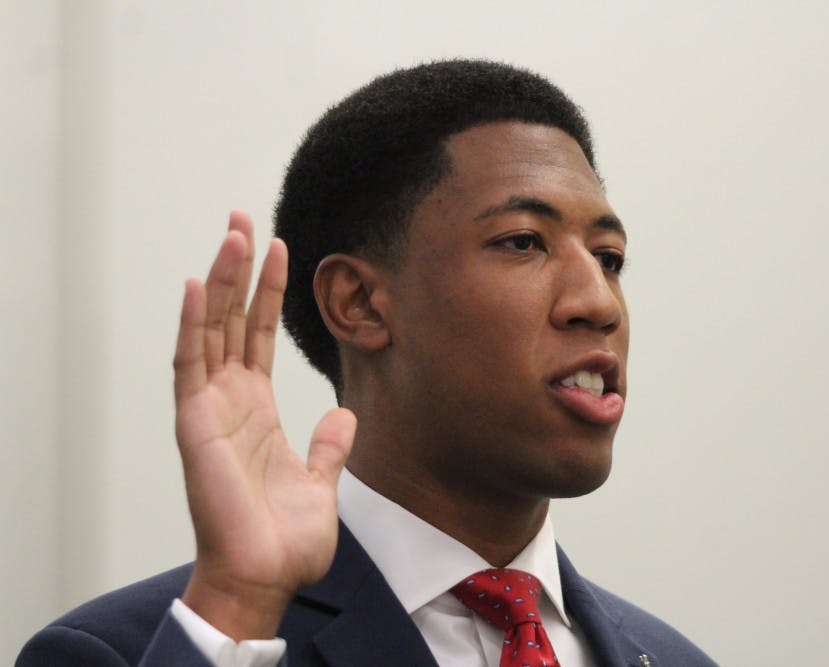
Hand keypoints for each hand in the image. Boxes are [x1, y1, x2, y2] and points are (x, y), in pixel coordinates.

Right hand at [173, 211, 354, 639]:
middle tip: (241, 217)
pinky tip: (193, 284)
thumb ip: (328, 445)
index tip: (276, 247)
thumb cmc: (284, 538)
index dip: (266, 291)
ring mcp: (209, 409)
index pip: (257, 335)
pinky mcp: (196, 424)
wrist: (266, 575)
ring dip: (218, 281)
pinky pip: (189, 365)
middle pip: (229, 319)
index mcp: (256, 409)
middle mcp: (229, 401)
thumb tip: (344, 415)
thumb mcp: (320, 480)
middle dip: (236, 268)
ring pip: (209, 329)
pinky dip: (190, 324)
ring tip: (231, 233)